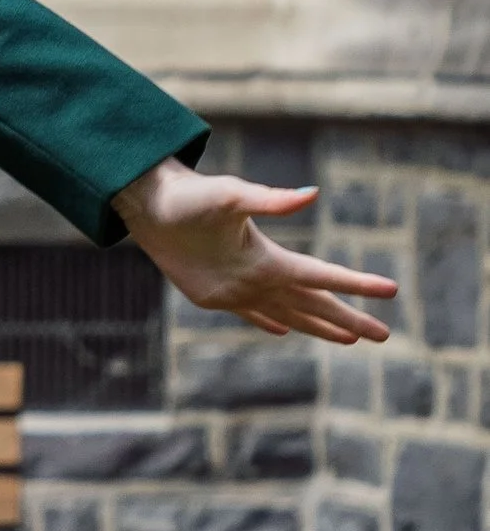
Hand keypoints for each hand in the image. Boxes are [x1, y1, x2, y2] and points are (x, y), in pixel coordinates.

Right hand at [112, 157, 395, 342]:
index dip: (357, 284)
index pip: (319, 276)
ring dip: (317, 325)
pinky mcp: (210, 296)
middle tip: (384, 334)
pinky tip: (283, 329)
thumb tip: (310, 194)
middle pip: (309, 306)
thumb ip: (272, 198)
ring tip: (348, 338)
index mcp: (261, 262)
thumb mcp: (231, 192)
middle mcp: (249, 286)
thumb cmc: (189, 194)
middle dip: (348, 320)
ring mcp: (229, 295)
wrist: (140, 205)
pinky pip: (252, 314)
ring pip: (285, 315)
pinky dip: (273, 321)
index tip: (391, 291)